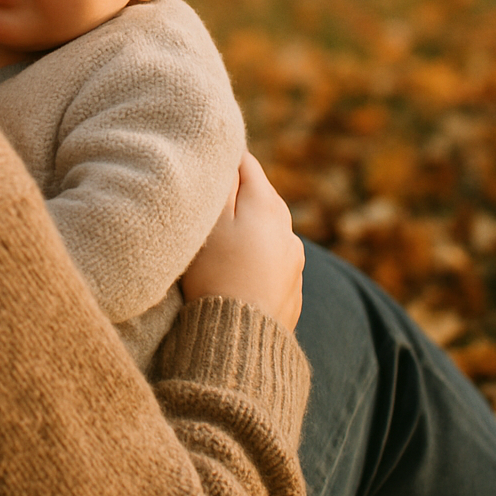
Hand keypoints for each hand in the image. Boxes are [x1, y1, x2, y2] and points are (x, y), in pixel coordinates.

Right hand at [181, 153, 304, 330]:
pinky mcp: (292, 287)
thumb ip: (221, 185)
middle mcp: (288, 228)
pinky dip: (256, 259)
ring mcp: (294, 260)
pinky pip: (272, 260)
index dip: (223, 161)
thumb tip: (229, 158)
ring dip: (248, 229)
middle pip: (260, 196)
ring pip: (267, 229)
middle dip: (235, 197)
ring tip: (219, 246)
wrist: (240, 337)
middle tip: (204, 208)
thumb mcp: (210, 222)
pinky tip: (237, 274)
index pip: (246, 163)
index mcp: (268, 204)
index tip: (202, 168)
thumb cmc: (216, 274)